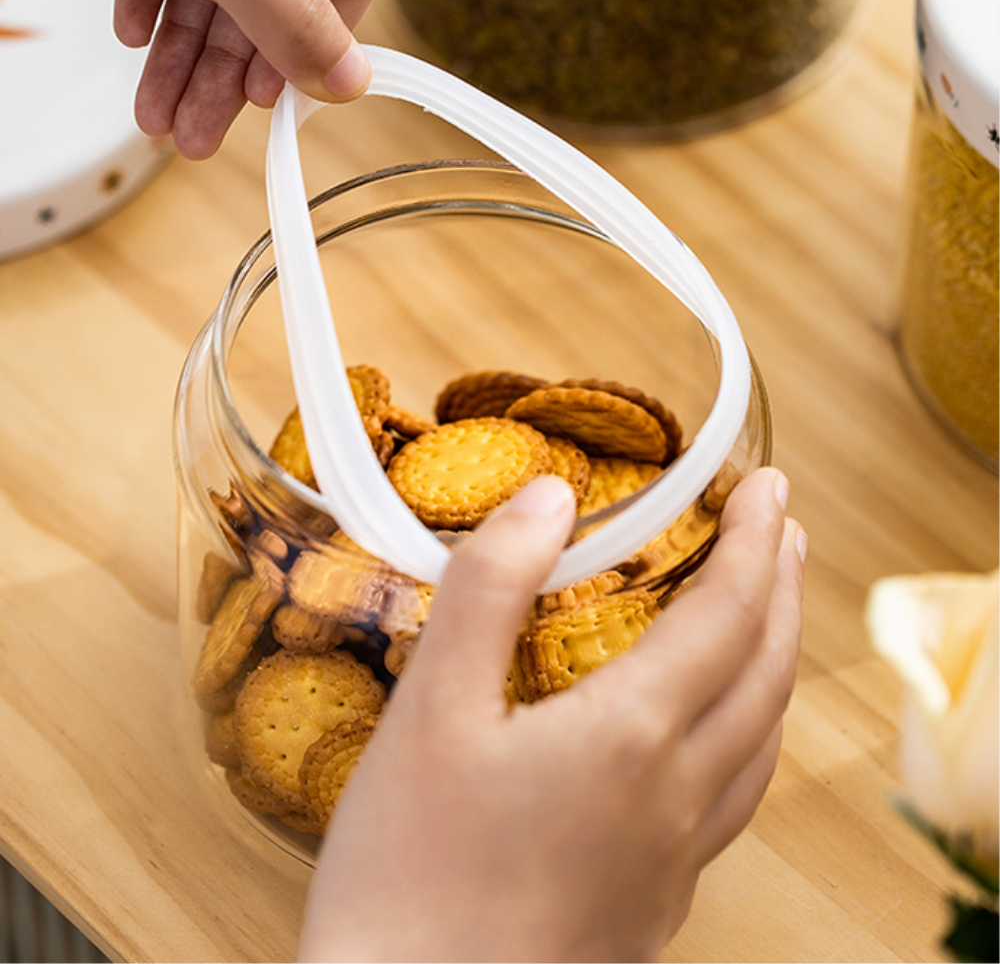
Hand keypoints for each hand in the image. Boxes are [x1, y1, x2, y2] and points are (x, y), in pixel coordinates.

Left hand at [114, 0, 390, 158]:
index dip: (312, 49)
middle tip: (198, 131)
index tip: (271, 96)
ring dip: (182, 59)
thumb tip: (346, 82)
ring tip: (159, 113)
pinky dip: (153, 0)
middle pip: (270, 4)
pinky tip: (136, 35)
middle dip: (222, 79)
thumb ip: (293, 18)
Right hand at [298, 467, 805, 962]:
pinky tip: (717, 734)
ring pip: (763, 740)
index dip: (756, 541)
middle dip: (785, 588)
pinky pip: (735, 797)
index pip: (729, 613)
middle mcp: (677, 796)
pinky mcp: (656, 901)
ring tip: (770, 614)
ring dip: (777, 660)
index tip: (768, 487)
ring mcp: (676, 857)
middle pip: (767, 672)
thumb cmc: (408, 873)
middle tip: (785, 531)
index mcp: (630, 737)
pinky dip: (749, 732)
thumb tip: (547, 497)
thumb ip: (488, 590)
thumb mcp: (429, 711)